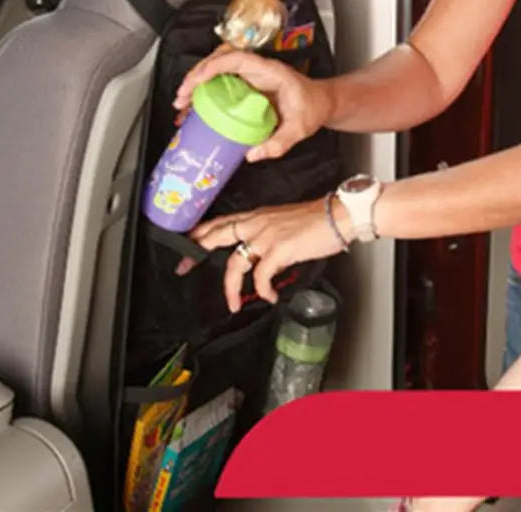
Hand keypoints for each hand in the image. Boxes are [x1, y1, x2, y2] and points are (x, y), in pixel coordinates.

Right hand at [172, 46, 331, 160]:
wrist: (322, 102)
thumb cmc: (313, 107)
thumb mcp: (300, 129)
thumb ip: (279, 143)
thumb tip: (253, 154)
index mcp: (269, 71)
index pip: (236, 58)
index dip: (213, 66)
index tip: (197, 80)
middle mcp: (257, 69)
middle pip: (219, 60)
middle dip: (196, 76)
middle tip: (182, 97)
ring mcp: (250, 76)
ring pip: (216, 70)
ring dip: (196, 83)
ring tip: (181, 104)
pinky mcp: (246, 85)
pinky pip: (220, 83)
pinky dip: (204, 93)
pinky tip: (194, 109)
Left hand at [177, 197, 353, 311]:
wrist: (338, 216)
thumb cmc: (316, 221)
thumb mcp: (283, 224)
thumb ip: (267, 238)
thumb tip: (262, 261)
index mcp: (257, 216)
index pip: (221, 222)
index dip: (201, 232)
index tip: (186, 242)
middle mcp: (257, 223)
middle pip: (216, 235)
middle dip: (196, 252)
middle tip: (182, 267)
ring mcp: (266, 235)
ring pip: (234, 263)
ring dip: (231, 288)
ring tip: (234, 304)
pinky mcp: (279, 249)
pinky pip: (261, 276)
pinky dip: (263, 290)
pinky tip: (270, 296)